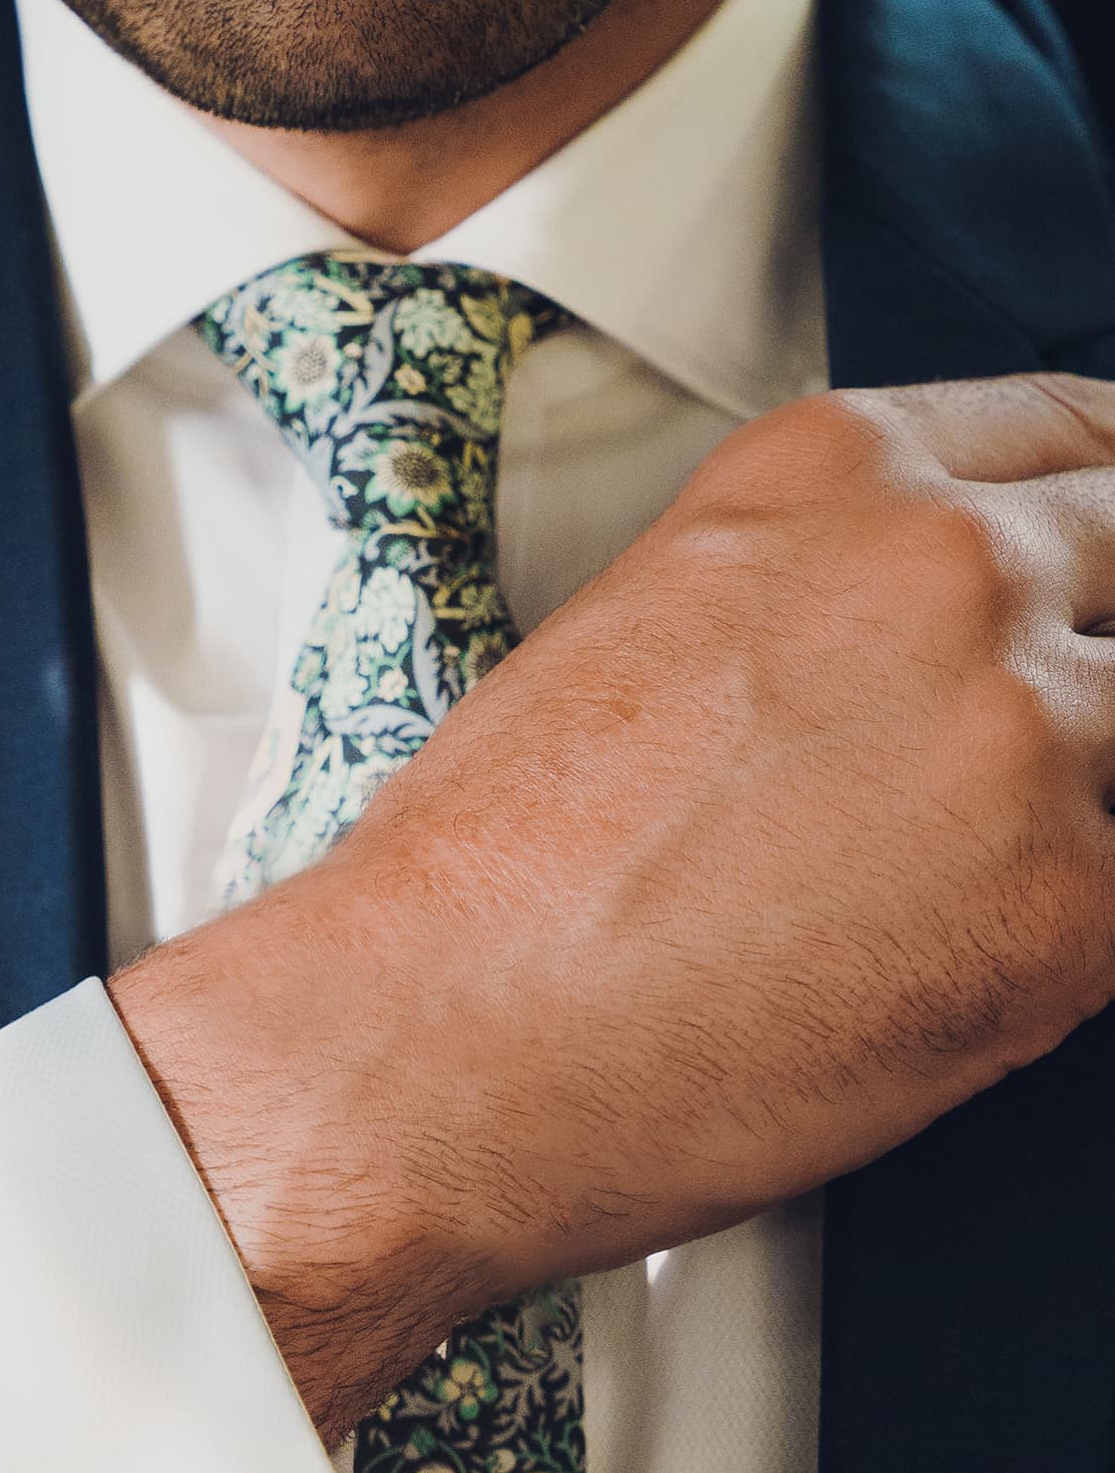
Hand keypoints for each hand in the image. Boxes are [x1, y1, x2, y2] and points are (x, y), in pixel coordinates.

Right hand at [111, 373, 1114, 1444]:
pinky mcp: (1060, 907)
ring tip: (945, 891)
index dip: (1114, 510)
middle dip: (1112, 653)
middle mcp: (944, 570)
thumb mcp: (648, 639)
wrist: (427, 1041)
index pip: (1080, 432)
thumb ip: (824, 600)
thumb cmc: (492, 881)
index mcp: (832, 478)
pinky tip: (944, 970)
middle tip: (1039, 752)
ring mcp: (1020, 731)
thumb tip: (928, 644)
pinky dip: (1068, 937)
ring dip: (1083, 808)